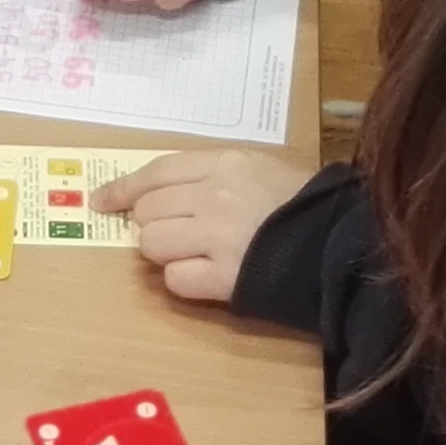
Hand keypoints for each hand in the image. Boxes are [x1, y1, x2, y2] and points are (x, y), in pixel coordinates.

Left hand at [94, 149, 305, 305]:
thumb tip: (160, 195)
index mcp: (227, 163)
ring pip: (152, 245)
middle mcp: (216, 195)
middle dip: (155, 225)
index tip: (102, 202)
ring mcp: (218, 236)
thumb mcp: (261, 169)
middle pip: (148, 211)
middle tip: (181, 234)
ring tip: (196, 255)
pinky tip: (209, 276)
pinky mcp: (225, 277)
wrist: (344, 244)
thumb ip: (213, 175)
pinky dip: (185, 282)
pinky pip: (175, 280)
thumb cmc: (305, 205)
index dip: (123, 189)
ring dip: (166, 254)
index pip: (156, 172)